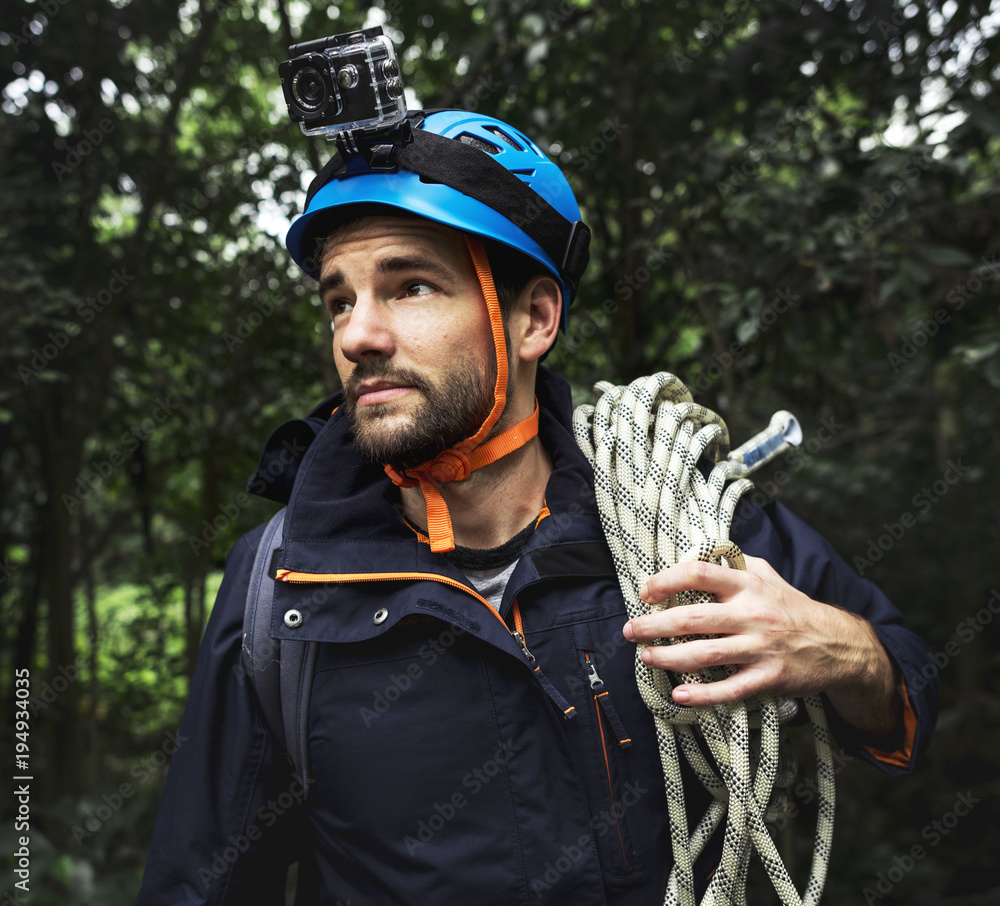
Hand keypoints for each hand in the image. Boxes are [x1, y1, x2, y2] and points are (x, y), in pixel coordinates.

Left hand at [621, 554, 898, 735]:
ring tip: (645, 656)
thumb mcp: (765, 575)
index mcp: (748, 585)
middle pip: (693, 618)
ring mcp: (760, 648)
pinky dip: (702, 694)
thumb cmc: (790, 607)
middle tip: (630, 630)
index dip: (667, 580)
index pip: (699, 574)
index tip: (645, 591)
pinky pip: (730, 689)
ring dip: (669, 657)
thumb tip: (690, 557)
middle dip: (654, 624)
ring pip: (705, 654)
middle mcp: (752, 614)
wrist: (837, 644)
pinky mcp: (768, 678)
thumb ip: (731, 565)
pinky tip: (679, 695)